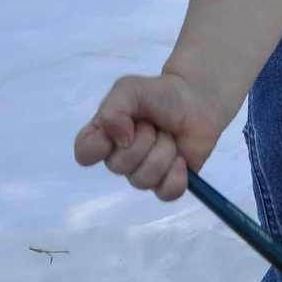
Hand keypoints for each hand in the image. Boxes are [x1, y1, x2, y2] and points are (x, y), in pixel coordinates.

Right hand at [73, 68, 225, 201]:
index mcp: (105, 134)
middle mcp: (120, 157)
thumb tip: (120, 140)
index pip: (84, 153)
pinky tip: (182, 159)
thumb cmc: (160, 95)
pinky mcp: (167, 183)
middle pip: (119, 166)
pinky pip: (166, 193)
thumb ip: (113, 110)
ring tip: (170, 136)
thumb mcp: (129, 89)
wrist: (197, 100)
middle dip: (144, 140)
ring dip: (163, 152)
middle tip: (155, 124)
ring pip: (144, 179)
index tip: (122, 130)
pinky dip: (177, 174)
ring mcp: (143, 173)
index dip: (98, 146)